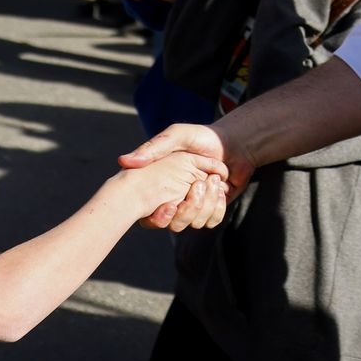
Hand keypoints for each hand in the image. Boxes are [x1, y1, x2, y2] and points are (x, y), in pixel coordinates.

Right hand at [120, 123, 255, 227]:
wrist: (237, 143)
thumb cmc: (203, 137)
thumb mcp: (176, 136)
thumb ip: (153, 148)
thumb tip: (123, 162)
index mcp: (162, 186)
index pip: (150, 214)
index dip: (158, 217)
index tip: (170, 206)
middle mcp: (175, 199)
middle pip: (174, 224)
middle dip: (189, 207)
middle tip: (200, 183)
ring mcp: (194, 205)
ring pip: (194, 223)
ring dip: (207, 203)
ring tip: (214, 180)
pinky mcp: (212, 209)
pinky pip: (212, 221)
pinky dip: (218, 207)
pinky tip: (222, 190)